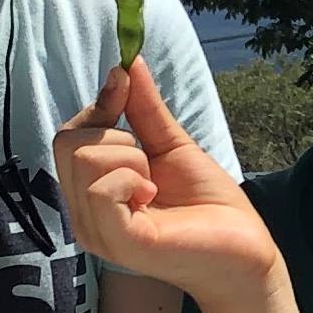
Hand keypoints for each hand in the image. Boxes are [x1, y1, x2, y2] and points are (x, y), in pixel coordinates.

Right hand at [54, 59, 286, 312]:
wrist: (245, 251)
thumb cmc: (209, 204)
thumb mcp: (171, 145)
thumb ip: (143, 108)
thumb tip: (127, 62)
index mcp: (93, 190)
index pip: (68, 134)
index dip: (99, 106)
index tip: (126, 91)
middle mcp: (85, 212)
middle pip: (68, 142)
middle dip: (117, 137)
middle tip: (150, 167)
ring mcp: (96, 230)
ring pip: (85, 159)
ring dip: (131, 159)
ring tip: (154, 188)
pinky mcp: (117, 242)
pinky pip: (103, 188)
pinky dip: (133, 180)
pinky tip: (153, 199)